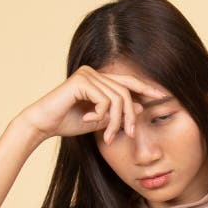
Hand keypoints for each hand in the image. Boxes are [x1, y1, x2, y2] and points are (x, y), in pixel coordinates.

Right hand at [15, 65, 167, 142]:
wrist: (43, 125)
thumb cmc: (68, 122)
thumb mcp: (99, 120)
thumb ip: (117, 113)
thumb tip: (142, 108)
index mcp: (99, 79)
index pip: (128, 82)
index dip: (147, 88)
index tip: (164, 96)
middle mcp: (94, 72)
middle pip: (126, 92)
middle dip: (130, 115)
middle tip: (129, 134)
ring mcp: (87, 74)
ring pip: (117, 98)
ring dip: (115, 121)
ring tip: (106, 136)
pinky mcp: (81, 81)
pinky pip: (104, 100)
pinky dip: (100, 115)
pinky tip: (86, 120)